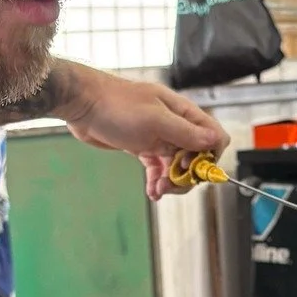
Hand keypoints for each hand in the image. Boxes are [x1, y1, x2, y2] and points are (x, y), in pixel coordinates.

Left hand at [56, 62, 227, 198]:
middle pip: (197, 157)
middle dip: (188, 175)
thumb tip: (215, 142)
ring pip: (177, 166)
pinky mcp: (143, 147)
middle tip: (170, 185)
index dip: (209, 157)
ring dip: (172, 182)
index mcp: (183, 113)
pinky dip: (158, 181)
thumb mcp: (155, 121)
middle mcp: (175, 125)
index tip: (193, 169)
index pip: (214, 137)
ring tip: (158, 190)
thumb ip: (186, 133)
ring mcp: (159, 137)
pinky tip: (152, 191)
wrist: (82, 104)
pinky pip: (159, 168)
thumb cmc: (117, 106)